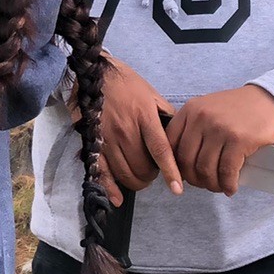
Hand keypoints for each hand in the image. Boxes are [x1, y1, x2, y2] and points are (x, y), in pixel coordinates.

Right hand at [95, 54, 182, 206]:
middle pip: (142, 167)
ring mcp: (108, 138)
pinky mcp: (93, 143)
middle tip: (153, 172)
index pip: (160, 150)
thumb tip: (181, 135)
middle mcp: (125, 130)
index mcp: (144, 117)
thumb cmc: (127, 83)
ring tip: (140, 176)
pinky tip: (117, 199)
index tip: (177, 189)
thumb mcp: (152, 94)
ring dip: (135, 181)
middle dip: (151, 176)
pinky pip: (102, 171)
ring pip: (125, 173)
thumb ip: (166, 116)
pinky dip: (110, 188)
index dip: (170, 172)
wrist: (95, 73)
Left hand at [165, 85, 273, 194]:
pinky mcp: (239, 140)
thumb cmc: (238, 109)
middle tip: (204, 185)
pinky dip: (227, 184)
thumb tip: (180, 166)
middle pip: (186, 161)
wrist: (269, 99)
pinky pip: (226, 171)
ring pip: (205, 169)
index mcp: (190, 110)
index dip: (173, 166)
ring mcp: (219, 128)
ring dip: (212, 185)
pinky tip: (231, 187)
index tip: (182, 176)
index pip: (169, 144)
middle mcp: (201, 117)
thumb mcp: (208, 110)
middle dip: (194, 179)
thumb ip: (192, 130)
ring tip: (219, 187)